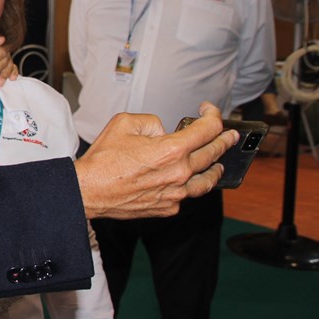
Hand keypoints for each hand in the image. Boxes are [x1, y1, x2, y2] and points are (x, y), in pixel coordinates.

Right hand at [74, 102, 235, 219]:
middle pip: (213, 154)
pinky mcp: (168, 207)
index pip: (207, 129)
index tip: (208, 110)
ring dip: (216, 168)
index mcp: (172, 149)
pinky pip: (186, 195)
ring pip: (207, 181)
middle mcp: (179, 172)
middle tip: (229, 134)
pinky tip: (187, 181)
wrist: (89, 190)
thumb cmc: (103, 159)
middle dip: (224, 140)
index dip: (213, 115)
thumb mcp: (124, 123)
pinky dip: (189, 185)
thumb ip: (152, 122)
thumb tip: (163, 131)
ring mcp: (176, 193)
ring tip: (219, 164)